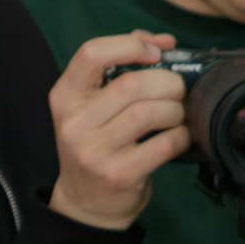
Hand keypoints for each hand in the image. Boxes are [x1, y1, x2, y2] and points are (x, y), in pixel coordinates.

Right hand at [49, 31, 188, 229]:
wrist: (85, 202)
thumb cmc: (97, 143)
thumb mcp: (93, 106)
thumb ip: (120, 67)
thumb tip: (162, 41)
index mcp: (65, 98)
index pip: (91, 54)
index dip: (130, 45)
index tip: (155, 54)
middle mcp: (74, 124)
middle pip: (131, 84)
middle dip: (167, 82)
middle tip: (177, 90)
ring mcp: (94, 152)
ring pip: (149, 112)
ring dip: (176, 109)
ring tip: (177, 114)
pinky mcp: (118, 175)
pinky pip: (164, 144)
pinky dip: (180, 136)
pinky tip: (178, 137)